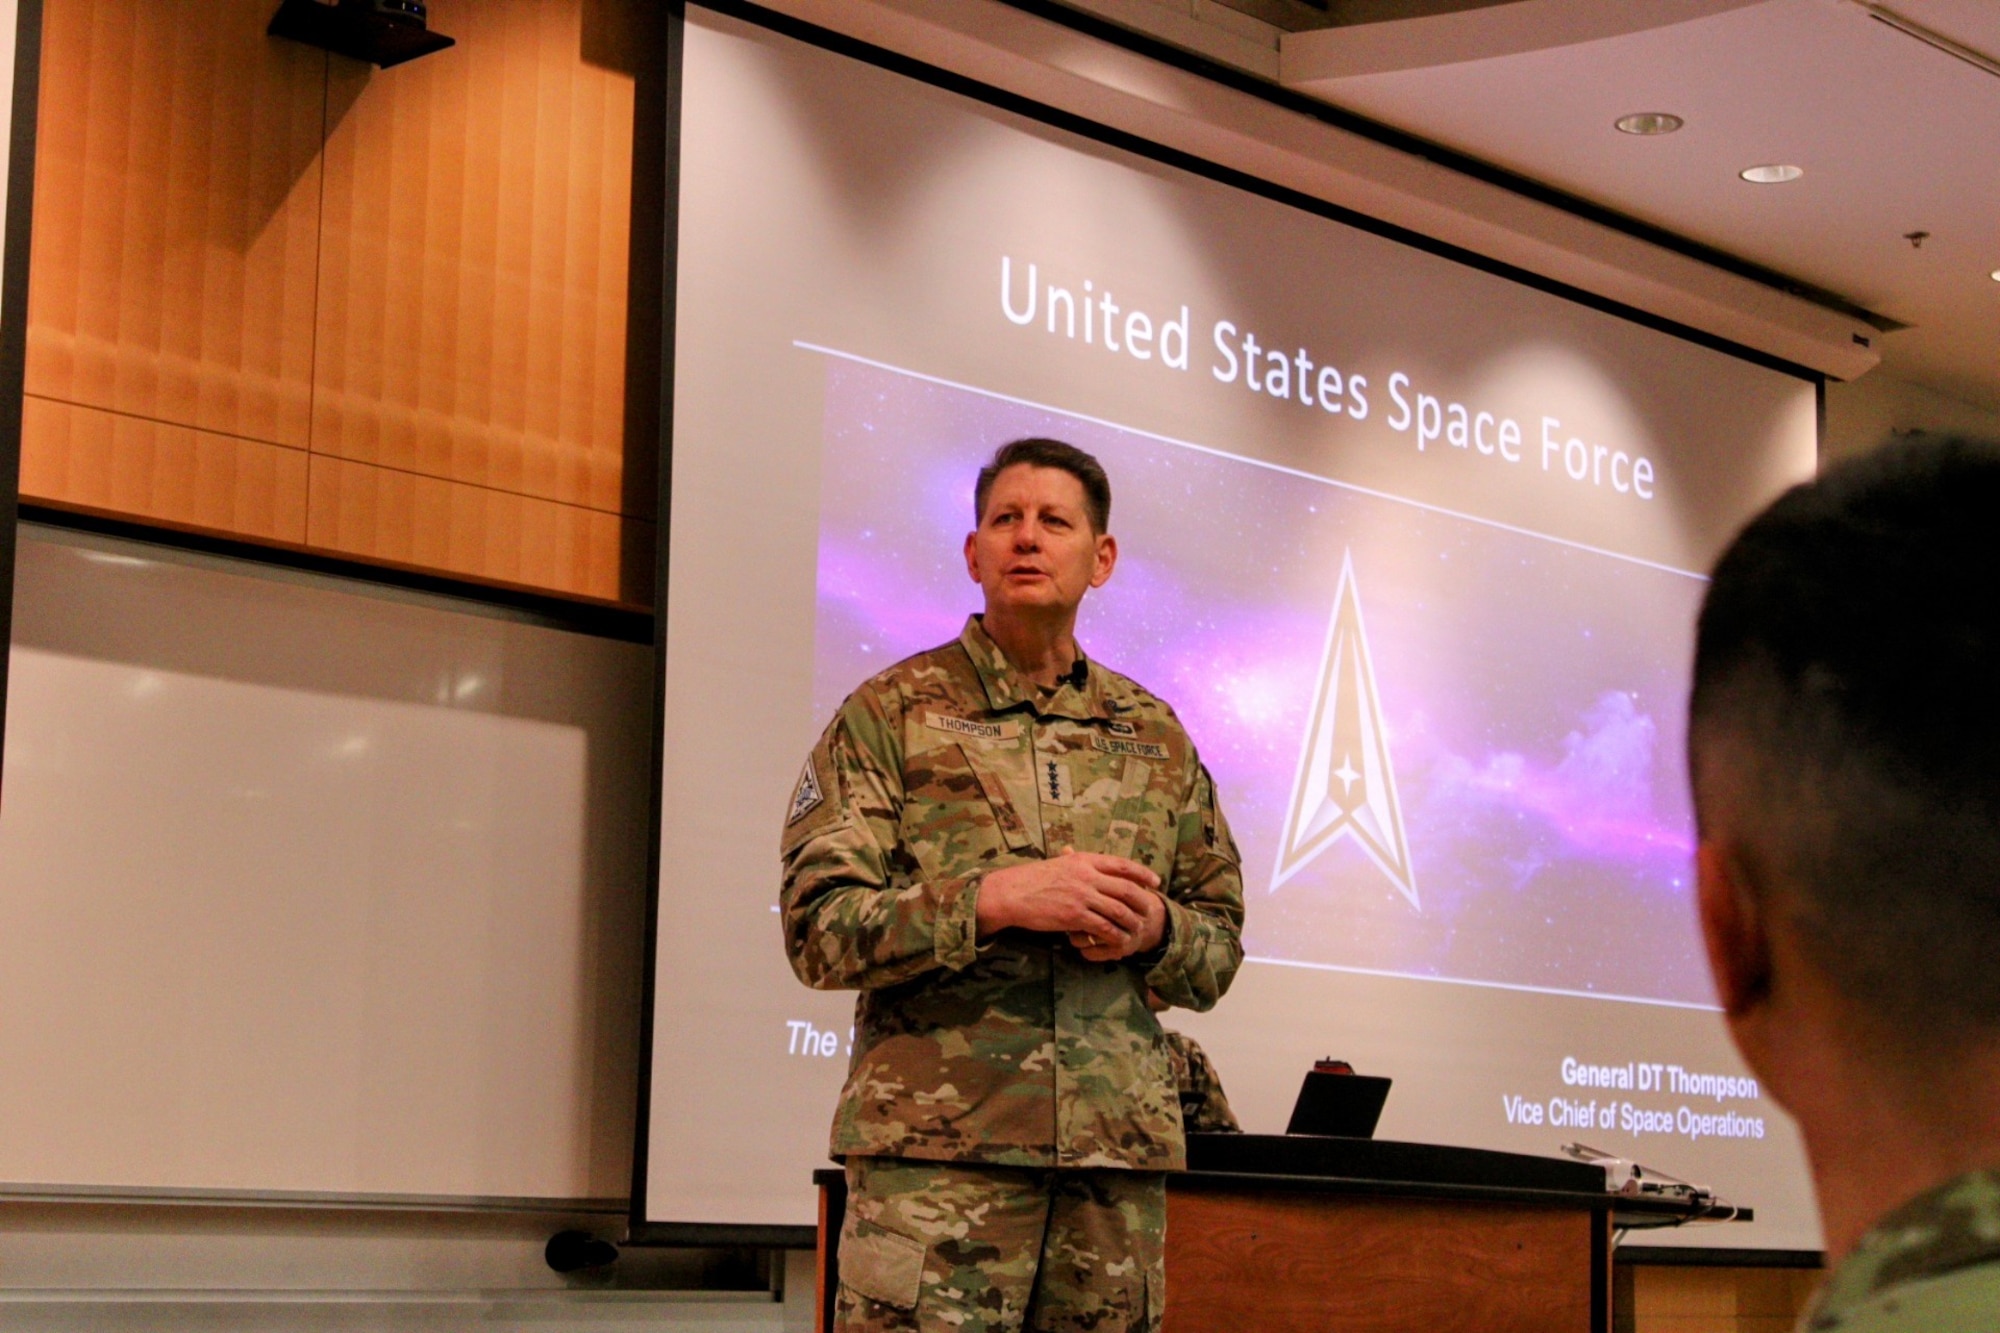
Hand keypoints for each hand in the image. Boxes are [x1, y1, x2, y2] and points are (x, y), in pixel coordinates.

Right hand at [977, 849, 1161, 957]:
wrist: (1013, 893)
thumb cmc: (1033, 879)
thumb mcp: (1060, 863)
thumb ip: (1078, 863)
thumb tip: (1090, 862)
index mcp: (1084, 860)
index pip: (1122, 864)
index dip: (1142, 873)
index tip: (1155, 882)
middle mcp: (1086, 875)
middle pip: (1126, 888)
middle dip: (1142, 901)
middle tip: (1150, 910)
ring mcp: (1081, 896)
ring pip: (1119, 910)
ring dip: (1132, 921)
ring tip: (1139, 929)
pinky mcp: (1074, 916)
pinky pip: (1103, 926)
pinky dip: (1115, 935)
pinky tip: (1120, 941)